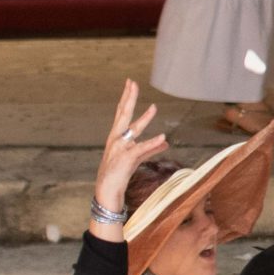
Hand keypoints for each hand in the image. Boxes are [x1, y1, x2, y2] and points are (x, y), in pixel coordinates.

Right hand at [93, 80, 167, 231]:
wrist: (107, 192)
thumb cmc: (119, 174)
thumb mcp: (136, 158)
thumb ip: (151, 148)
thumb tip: (166, 141)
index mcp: (117, 137)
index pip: (122, 113)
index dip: (127, 98)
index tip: (131, 83)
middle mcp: (116, 140)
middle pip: (122, 115)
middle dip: (128, 98)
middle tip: (132, 82)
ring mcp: (119, 149)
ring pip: (132, 130)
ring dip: (144, 119)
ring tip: (154, 107)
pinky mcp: (126, 160)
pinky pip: (141, 149)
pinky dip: (152, 143)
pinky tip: (163, 137)